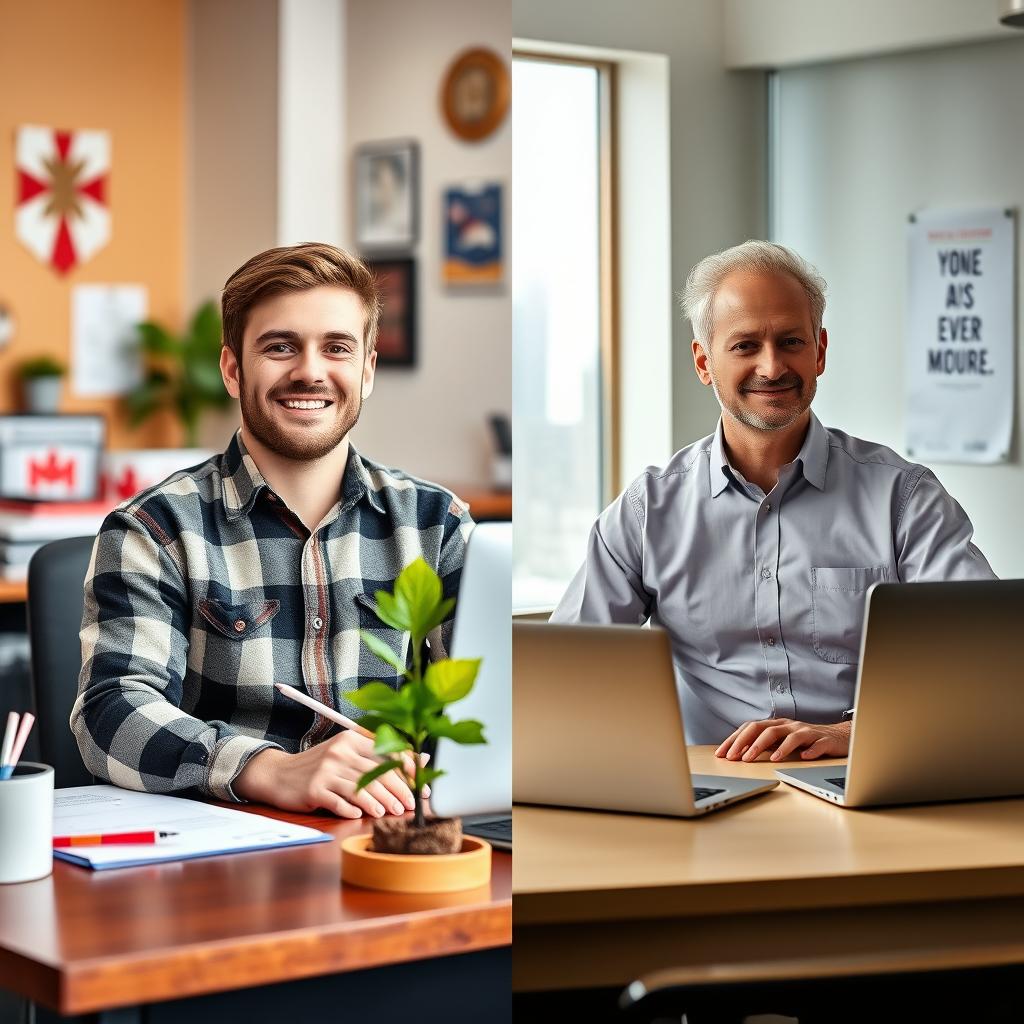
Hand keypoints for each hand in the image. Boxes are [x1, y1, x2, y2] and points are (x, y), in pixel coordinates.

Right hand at [234, 732, 429, 818]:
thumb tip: (420, 761)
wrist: (278, 774)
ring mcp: (326, 770)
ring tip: (393, 813)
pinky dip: (353, 810)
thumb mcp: (347, 754)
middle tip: (411, 805)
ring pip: (362, 788)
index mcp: (351, 739)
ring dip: (381, 803)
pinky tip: (362, 816)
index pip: (387, 753)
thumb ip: (379, 757)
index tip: (422, 786)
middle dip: (399, 790)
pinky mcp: (314, 789)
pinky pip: (339, 802)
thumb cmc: (319, 766)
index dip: (408, 771)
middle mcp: (340, 751)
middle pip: (378, 772)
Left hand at [714, 718, 850, 762]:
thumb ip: (765, 745)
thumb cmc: (807, 741)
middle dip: (747, 743)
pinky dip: (809, 751)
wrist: (841, 737)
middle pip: (765, 729)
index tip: (722, 753)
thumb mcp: (782, 742)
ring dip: (774, 748)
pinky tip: (803, 757)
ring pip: (788, 736)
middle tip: (735, 758)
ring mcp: (807, 731)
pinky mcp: (824, 740)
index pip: (751, 728)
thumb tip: (739, 754)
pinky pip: (816, 744)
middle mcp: (789, 726)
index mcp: (777, 725)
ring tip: (763, 759)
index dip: (735, 739)